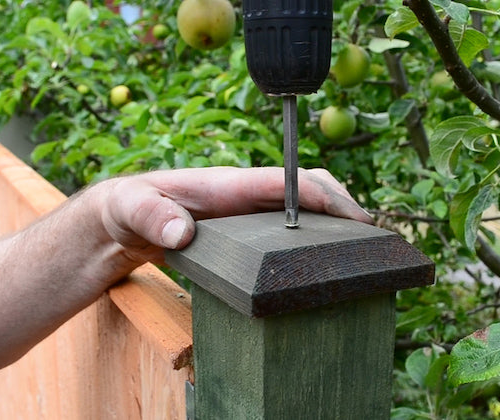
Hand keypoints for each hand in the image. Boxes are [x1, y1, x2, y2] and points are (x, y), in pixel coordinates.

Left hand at [97, 167, 372, 264]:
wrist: (125, 220)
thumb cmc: (131, 208)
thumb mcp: (132, 210)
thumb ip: (153, 217)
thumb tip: (183, 233)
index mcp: (229, 184)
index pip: (286, 182)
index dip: (323, 196)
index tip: (355, 218)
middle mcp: (247, 194)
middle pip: (308, 188)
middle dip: (344, 206)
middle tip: (373, 238)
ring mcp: (250, 212)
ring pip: (306, 208)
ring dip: (337, 222)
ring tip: (366, 250)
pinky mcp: (249, 231)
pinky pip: (292, 228)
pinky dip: (317, 237)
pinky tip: (329, 260)